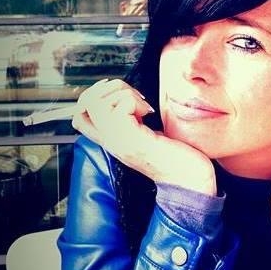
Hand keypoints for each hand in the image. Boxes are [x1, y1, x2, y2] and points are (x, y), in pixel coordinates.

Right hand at [72, 79, 216, 194]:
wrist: (190, 180)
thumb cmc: (177, 158)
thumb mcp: (149, 137)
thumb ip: (136, 123)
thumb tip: (134, 98)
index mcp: (114, 141)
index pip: (80, 118)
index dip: (92, 97)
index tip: (118, 94)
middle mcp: (111, 142)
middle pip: (86, 104)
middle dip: (109, 89)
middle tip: (134, 98)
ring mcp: (119, 141)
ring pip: (99, 102)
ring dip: (124, 94)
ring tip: (144, 107)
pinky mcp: (133, 139)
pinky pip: (120, 107)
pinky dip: (135, 102)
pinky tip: (149, 113)